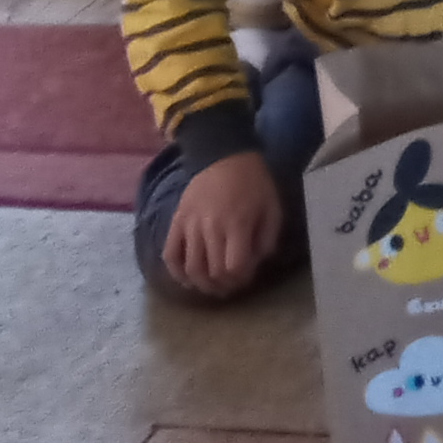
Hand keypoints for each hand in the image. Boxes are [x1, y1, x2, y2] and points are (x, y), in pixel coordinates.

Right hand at [162, 147, 285, 296]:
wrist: (224, 155)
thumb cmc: (253, 183)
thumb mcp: (272, 207)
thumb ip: (267, 238)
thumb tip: (256, 263)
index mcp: (237, 224)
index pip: (234, 267)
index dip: (240, 279)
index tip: (246, 277)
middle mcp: (210, 228)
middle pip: (212, 272)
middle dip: (223, 285)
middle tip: (230, 285)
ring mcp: (189, 226)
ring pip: (190, 268)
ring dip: (201, 284)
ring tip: (211, 286)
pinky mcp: (176, 222)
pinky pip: (170, 254)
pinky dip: (176, 272)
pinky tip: (187, 279)